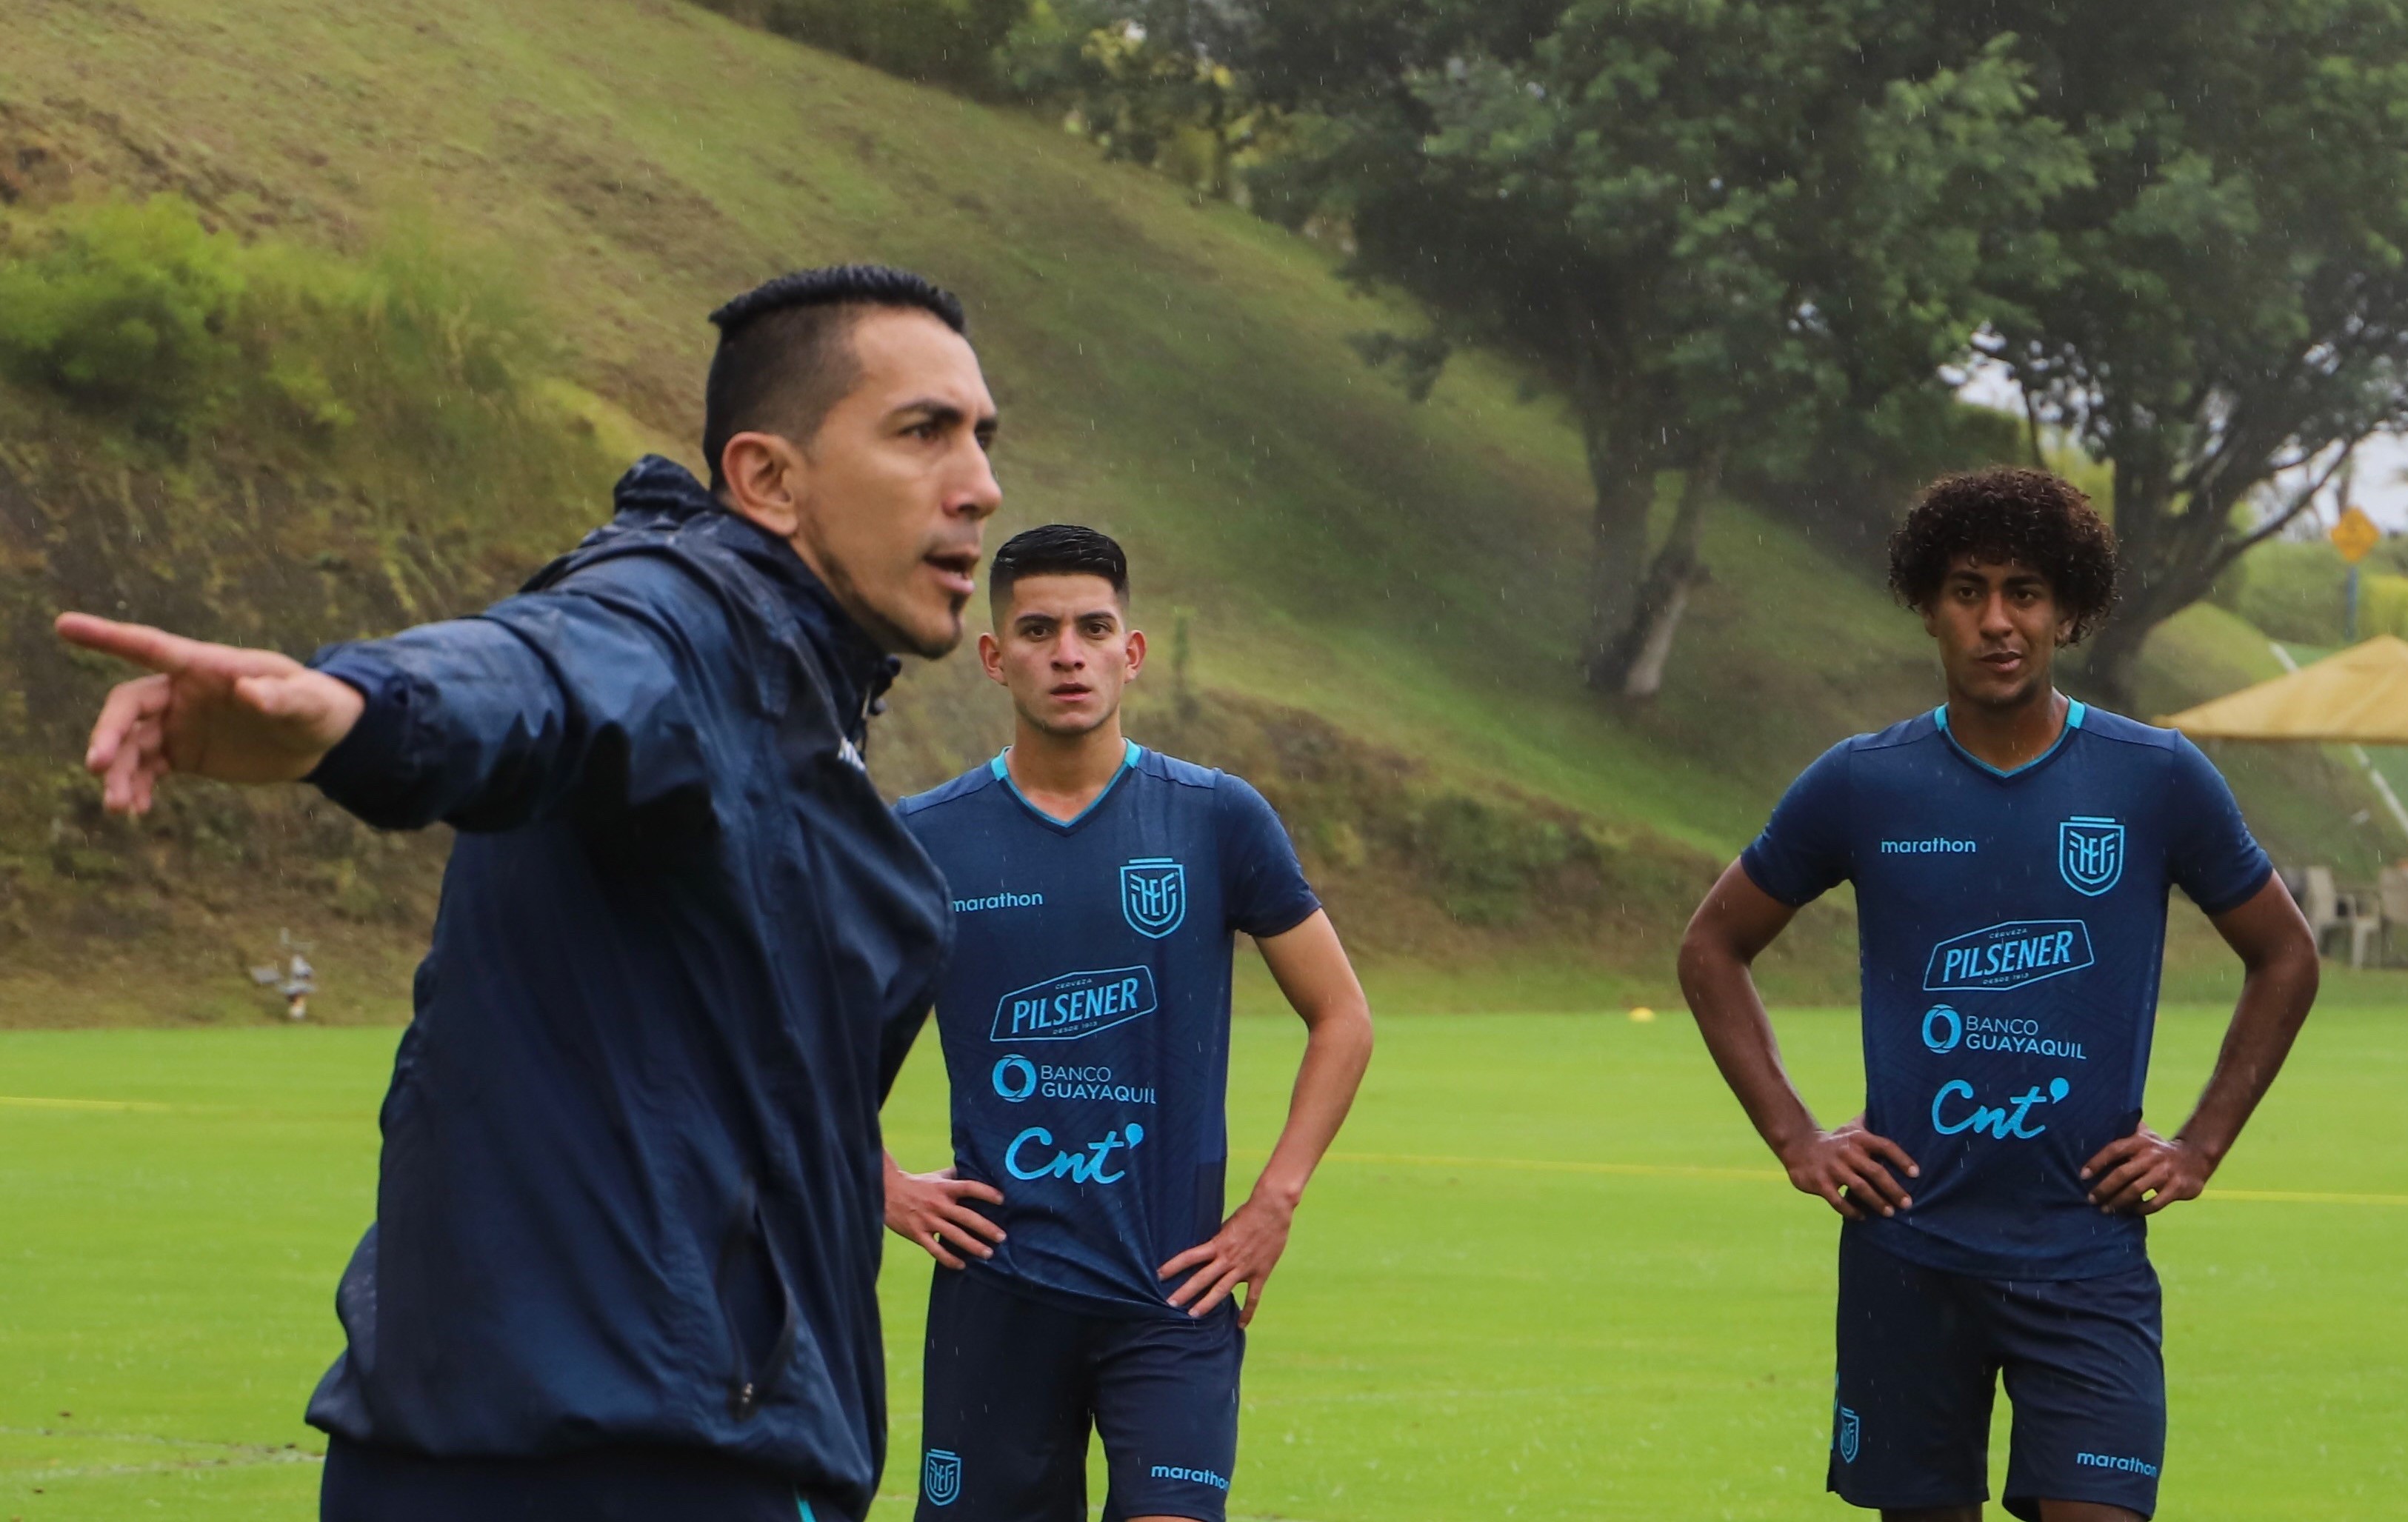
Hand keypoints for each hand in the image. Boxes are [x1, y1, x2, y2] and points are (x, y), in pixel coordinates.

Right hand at [56, 614, 366, 814]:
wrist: (322, 739)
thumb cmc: (317, 705)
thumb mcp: (307, 701)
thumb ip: (280, 696)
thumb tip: (249, 691)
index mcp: (206, 667)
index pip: (151, 647)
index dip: (108, 637)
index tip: (64, 625)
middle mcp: (182, 692)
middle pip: (129, 706)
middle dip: (110, 733)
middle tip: (98, 765)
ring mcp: (179, 723)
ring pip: (132, 743)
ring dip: (119, 772)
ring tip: (119, 807)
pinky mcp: (184, 753)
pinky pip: (147, 768)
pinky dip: (136, 787)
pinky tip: (136, 810)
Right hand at [884, 1162, 1003, 1269]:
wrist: (886, 1192)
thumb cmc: (917, 1184)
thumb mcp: (937, 1176)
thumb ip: (957, 1175)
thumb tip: (979, 1170)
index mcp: (944, 1188)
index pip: (969, 1187)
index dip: (986, 1192)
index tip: (1002, 1200)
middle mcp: (938, 1204)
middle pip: (966, 1216)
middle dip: (986, 1228)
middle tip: (1002, 1237)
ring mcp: (928, 1220)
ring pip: (954, 1236)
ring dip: (972, 1246)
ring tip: (988, 1254)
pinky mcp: (917, 1234)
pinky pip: (935, 1250)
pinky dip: (949, 1259)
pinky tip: (961, 1265)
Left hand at [1158, 1191, 1292, 1325]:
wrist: (1273, 1210)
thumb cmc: (1248, 1213)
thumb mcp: (1226, 1225)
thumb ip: (1217, 1240)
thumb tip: (1205, 1251)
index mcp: (1217, 1244)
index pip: (1189, 1257)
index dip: (1173, 1266)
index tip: (1159, 1275)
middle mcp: (1228, 1258)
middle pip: (1202, 1278)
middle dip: (1185, 1292)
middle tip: (1170, 1304)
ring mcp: (1244, 1268)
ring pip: (1222, 1290)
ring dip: (1207, 1304)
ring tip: (1193, 1316)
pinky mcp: (1260, 1273)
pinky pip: (1252, 1297)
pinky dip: (1247, 1312)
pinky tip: (1240, 1325)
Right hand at [1779, 1116, 1918, 1219]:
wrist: (1799, 1147)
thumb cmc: (1835, 1141)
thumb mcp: (1851, 1127)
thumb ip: (1872, 1122)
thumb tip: (1897, 1110)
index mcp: (1858, 1138)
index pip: (1885, 1146)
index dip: (1902, 1159)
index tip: (1916, 1174)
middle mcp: (1847, 1152)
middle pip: (1875, 1171)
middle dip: (1893, 1189)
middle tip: (1907, 1203)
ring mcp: (1832, 1168)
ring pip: (1859, 1187)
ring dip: (1877, 1202)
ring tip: (1890, 1213)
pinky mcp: (1820, 1183)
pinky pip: (1838, 1201)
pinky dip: (1852, 1211)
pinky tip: (1862, 1217)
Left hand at [2082, 1124, 2211, 1214]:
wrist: (2196, 1156)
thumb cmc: (2159, 1148)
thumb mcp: (2144, 1135)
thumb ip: (2124, 1131)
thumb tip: (2095, 1123)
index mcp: (2140, 1142)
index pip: (2114, 1150)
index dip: (2097, 1162)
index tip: (2083, 1175)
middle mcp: (2151, 1156)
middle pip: (2122, 1174)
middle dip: (2103, 1188)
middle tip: (2091, 1199)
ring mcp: (2165, 1172)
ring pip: (2136, 1190)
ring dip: (2118, 1202)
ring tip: (2105, 1208)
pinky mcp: (2177, 1188)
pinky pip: (2154, 1203)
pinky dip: (2140, 1209)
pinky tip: (2130, 1212)